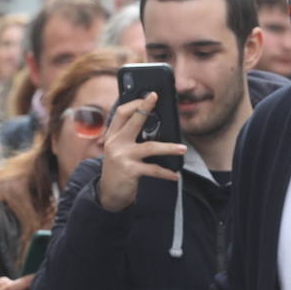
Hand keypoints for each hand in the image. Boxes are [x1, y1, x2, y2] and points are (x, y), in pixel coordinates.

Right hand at [97, 93, 184, 211]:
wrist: (108, 194)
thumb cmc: (118, 169)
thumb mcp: (118, 150)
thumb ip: (129, 137)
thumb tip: (153, 124)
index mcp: (113, 136)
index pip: (121, 113)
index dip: (135, 103)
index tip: (150, 95)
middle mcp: (115, 143)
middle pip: (132, 121)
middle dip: (144, 107)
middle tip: (156, 97)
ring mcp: (122, 157)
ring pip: (149, 147)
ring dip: (169, 148)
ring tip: (182, 149)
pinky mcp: (129, 171)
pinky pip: (153, 169)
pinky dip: (166, 173)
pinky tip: (175, 175)